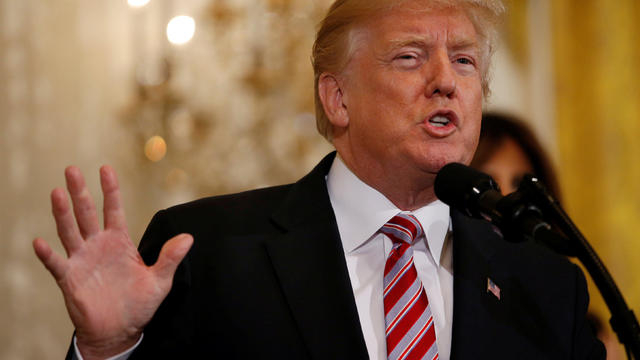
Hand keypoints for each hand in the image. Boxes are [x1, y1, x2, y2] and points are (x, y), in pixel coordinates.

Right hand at [33, 166, 192, 358]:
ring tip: (57, 192)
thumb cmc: (139, 304)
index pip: (114, 209)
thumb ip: (170, 258)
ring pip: (70, 231)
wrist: (120, 330)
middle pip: (87, 213)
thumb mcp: (160, 280)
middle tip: (72, 169)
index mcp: (119, 241)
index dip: (110, 189)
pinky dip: (48, 255)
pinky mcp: (70, 279)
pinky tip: (40, 242)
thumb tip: (189, 237)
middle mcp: (98, 245)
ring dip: (62, 213)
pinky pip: (56, 264)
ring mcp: (82, 260)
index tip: (106, 168)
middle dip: (80, 192)